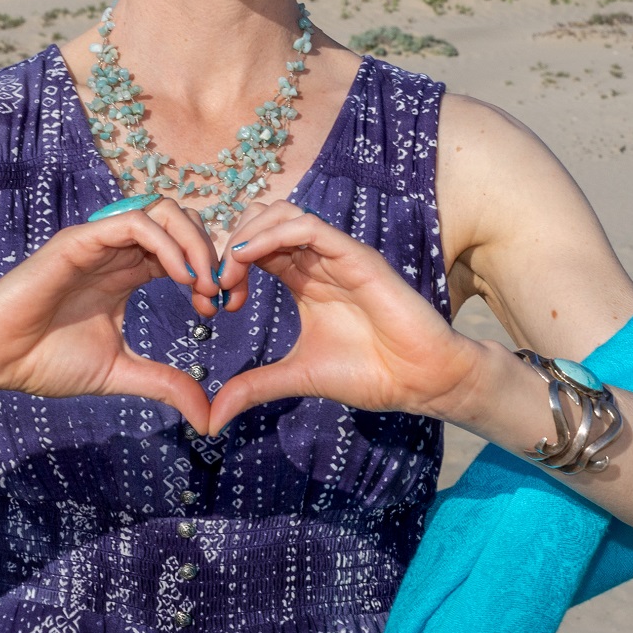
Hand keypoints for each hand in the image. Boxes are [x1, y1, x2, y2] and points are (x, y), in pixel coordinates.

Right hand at [0, 200, 218, 432]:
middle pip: (180, 220)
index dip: (209, 271)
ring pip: (162, 211)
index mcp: (126, 272)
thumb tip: (209, 416)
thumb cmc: (44, 361)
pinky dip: (167, 244)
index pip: (182, 249)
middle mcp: (116, 250)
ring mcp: (98, 241)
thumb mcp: (120, 373)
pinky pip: (134, 223)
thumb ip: (165, 383)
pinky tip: (181, 279)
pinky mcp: (80, 240)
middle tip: (219, 293)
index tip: (220, 309)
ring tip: (204, 284)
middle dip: (210, 251)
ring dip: (194, 243)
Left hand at [207, 201, 484, 433]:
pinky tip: (248, 257)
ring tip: (229, 272)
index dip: (226, 265)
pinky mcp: (355, 255)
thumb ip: (254, 387)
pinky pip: (309, 227)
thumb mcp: (297, 376)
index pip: (254, 248)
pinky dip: (272, 233)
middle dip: (229, 243)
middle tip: (216, 284)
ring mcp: (336, 254)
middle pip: (262, 220)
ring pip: (282, 213)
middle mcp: (317, 259)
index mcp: (302, 278)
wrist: (421, 381)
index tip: (213, 302)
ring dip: (246, 235)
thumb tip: (211, 418)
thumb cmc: (369, 373)